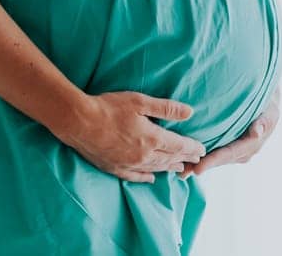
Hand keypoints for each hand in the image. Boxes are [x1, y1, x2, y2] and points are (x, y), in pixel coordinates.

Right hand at [56, 91, 207, 183]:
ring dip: (169, 168)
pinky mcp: (115, 168)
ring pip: (155, 168)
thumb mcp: (140, 102)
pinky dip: (146, 177)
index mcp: (152, 138)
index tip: (203, 150)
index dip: (192, 148)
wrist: (79, 122)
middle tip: (197, 160)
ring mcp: (129, 164)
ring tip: (180, 169)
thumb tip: (190, 112)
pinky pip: (135, 176)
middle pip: (169, 159)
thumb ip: (166, 108)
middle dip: (185, 159)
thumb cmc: (109, 107)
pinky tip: (151, 178)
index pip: (178, 146)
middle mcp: (143, 155)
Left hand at [177, 86, 279, 179]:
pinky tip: (186, 159)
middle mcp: (243, 153)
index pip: (229, 154)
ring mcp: (235, 152)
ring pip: (215, 159)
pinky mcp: (228, 147)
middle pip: (219, 160)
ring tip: (180, 169)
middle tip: (182, 172)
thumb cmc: (267, 105)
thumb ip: (264, 122)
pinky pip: (214, 152)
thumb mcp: (270, 112)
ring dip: (199, 163)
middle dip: (201, 166)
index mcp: (252, 145)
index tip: (198, 168)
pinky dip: (201, 156)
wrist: (266, 102)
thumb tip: (256, 133)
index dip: (213, 161)